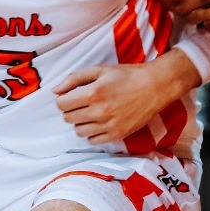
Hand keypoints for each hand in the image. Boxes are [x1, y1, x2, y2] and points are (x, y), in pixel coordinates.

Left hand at [54, 53, 199, 144]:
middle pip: (68, 118)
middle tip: (81, 103)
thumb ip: (74, 79)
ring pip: (79, 131)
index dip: (62, 100)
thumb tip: (55, 91)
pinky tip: (99, 122)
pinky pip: (93, 140)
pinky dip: (92, 133)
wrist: (154, 87)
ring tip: (91, 112)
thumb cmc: (126, 75)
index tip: (69, 97)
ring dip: (80, 122)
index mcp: (93, 93)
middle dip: (70, 110)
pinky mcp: (117, 134)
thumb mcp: (99, 70)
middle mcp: (99, 112)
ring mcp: (109, 125)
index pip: (62, 105)